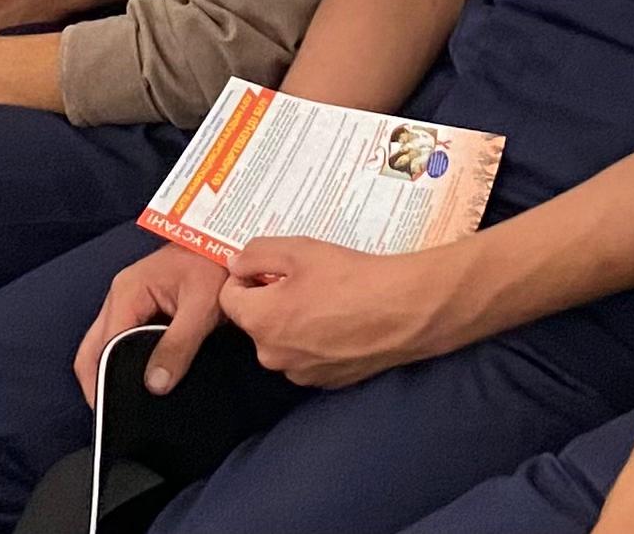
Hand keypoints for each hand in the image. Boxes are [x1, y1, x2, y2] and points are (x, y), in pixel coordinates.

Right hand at [77, 242, 230, 404]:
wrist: (228, 243)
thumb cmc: (214, 267)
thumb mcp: (201, 308)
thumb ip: (178, 345)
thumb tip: (155, 385)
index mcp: (127, 293)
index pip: (103, 347)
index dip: (103, 380)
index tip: (111, 412)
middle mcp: (120, 296)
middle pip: (94, 347)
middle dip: (98, 381)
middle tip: (114, 416)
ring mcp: (128, 300)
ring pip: (105, 343)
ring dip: (110, 371)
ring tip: (125, 404)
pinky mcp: (140, 306)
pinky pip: (122, 338)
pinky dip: (123, 360)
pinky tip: (138, 380)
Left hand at [221, 235, 455, 387]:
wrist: (405, 310)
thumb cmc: (350, 277)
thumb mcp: (298, 250)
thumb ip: (255, 254)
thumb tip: (235, 264)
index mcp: (260, 322)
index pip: (228, 298)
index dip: (245, 278)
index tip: (270, 269)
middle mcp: (272, 355)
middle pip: (254, 322)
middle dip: (269, 301)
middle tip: (303, 281)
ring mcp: (300, 373)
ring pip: (281, 341)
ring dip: (292, 323)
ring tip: (326, 301)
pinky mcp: (325, 382)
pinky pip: (306, 357)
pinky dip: (314, 341)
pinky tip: (339, 323)